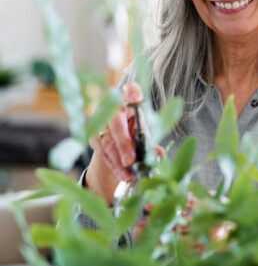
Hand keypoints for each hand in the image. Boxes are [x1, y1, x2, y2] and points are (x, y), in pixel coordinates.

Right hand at [86, 82, 145, 202]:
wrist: (117, 143)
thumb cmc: (135, 133)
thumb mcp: (145, 135)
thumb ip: (150, 142)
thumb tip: (158, 153)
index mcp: (130, 100)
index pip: (130, 90)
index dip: (132, 92)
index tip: (135, 97)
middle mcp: (113, 107)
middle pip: (116, 122)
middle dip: (123, 143)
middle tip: (131, 160)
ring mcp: (100, 120)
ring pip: (108, 141)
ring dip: (119, 160)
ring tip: (130, 174)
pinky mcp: (92, 135)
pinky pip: (102, 152)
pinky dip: (114, 166)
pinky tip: (123, 174)